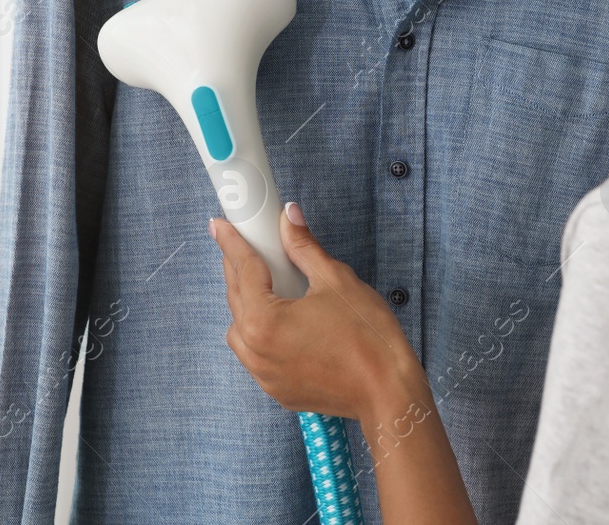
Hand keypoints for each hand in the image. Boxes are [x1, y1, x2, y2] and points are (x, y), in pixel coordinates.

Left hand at [212, 202, 421, 421]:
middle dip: (238, 270)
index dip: (232, 242)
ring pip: (240, 332)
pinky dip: (260, 336)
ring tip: (265, 286)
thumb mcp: (335, 280)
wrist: (388, 390)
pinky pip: (256, 357)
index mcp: (264, 320)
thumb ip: (303, 247)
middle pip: (236, 299)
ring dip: (245, 306)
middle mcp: (256, 351)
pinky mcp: (278, 390)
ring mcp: (265, 376)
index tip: (220, 227)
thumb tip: (289, 217)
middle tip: (244, 248)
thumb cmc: (367, 337)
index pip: (244, 269)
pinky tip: (281, 322)